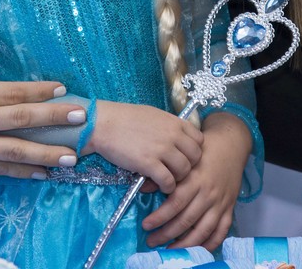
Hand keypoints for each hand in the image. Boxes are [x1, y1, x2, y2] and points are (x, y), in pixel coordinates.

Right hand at [0, 34, 83, 177]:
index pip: (11, 92)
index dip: (38, 89)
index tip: (61, 87)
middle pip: (20, 120)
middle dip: (53, 118)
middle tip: (80, 115)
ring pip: (15, 151)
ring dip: (45, 153)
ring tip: (71, 156)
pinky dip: (22, 173)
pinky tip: (43, 173)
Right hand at [86, 101, 202, 193]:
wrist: (102, 124)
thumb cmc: (124, 118)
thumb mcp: (153, 115)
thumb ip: (168, 126)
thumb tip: (178, 138)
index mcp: (174, 122)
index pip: (199, 140)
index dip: (193, 151)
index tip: (183, 156)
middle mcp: (172, 135)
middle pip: (195, 158)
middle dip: (189, 167)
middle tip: (176, 170)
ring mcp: (162, 150)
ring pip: (184, 171)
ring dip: (177, 179)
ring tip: (167, 179)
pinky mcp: (149, 164)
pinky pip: (168, 181)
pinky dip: (166, 187)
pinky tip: (158, 185)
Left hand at [143, 111, 252, 249]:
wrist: (230, 145)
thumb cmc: (203, 150)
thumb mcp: (182, 157)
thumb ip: (165, 173)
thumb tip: (143, 188)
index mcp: (194, 179)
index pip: (175, 203)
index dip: (159, 217)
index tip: (146, 225)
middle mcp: (208, 194)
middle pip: (186, 220)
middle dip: (166, 234)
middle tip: (151, 241)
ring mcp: (220, 203)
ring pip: (202, 230)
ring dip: (185, 244)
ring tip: (170, 250)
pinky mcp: (230, 208)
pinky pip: (221, 231)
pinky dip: (210, 243)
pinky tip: (197, 249)